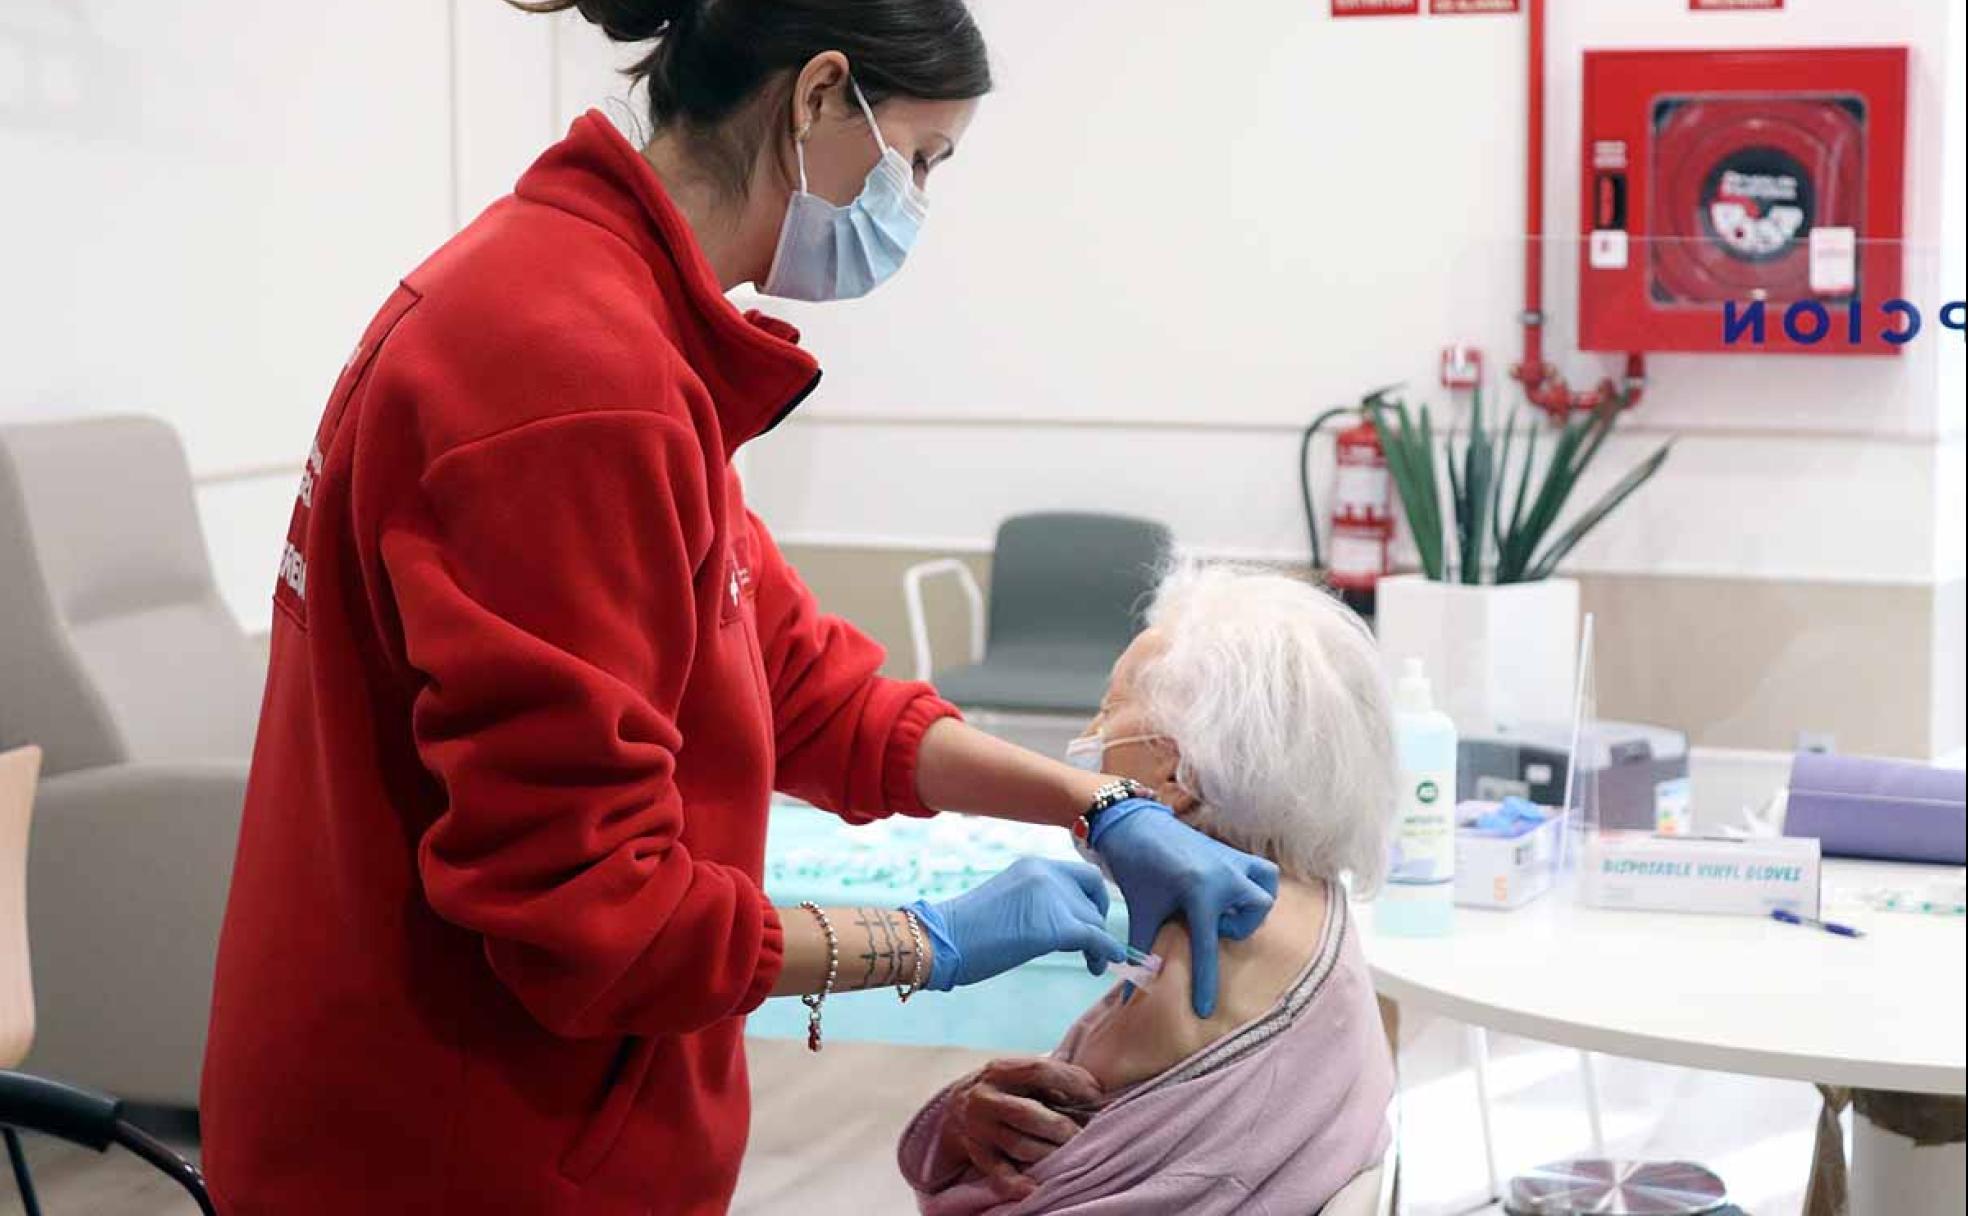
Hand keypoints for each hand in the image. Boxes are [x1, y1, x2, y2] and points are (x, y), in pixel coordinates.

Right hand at [908, 858, 1127, 990]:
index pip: (1083, 875)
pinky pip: (1096, 938)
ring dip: (1099, 943)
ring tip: (1093, 963)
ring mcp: (1052, 897)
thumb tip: (1070, 926)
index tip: (1092, 920)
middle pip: (1092, 897)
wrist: (941, 940)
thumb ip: (1038, 903)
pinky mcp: (1055, 927)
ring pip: (1095, 920)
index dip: (1094, 899)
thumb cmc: (965, 930)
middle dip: (1097, 922)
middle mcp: (1046, 873)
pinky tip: (1106, 964)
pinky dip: (1107, 952)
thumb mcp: (1009, 902)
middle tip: (1093, 948)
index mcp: (1034, 865)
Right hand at [939, 1058, 1102, 1200]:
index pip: (1038, 1071)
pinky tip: (1035, 1190)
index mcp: (999, 1071)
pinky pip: (998, 1174)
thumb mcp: (1017, 1074)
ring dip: (1049, 1153)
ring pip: (1019, 1146)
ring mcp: (979, 1129)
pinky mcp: (977, 1155)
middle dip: (1061, 1127)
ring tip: (1071, 1158)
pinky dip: (1017, 1184)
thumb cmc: (1002, 1090)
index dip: (1071, 1082)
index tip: (1096, 1095)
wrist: (953, 1110)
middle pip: (1027, 1113)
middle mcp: (985, 1098)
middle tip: (1084, 1135)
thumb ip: (1048, 1079)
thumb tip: (1093, 1093)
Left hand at [1088, 798, 1279, 1018]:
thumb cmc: (1137, 869)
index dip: (1205, 984)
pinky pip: (1264, 871)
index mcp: (1199, 892)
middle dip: (1236, 928)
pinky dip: (1256, 885)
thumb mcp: (1141, 912)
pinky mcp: (1233, 853)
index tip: (1205, 1011)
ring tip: (1224, 910)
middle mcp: (1224, 876)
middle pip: (1254, 914)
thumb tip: (1127, 995)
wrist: (1134, 824)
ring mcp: (1233, 861)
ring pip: (1265, 891)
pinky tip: (1232, 894)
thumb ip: (1141, 950)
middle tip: (1209, 925)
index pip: (1207, 948)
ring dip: (1249, 907)